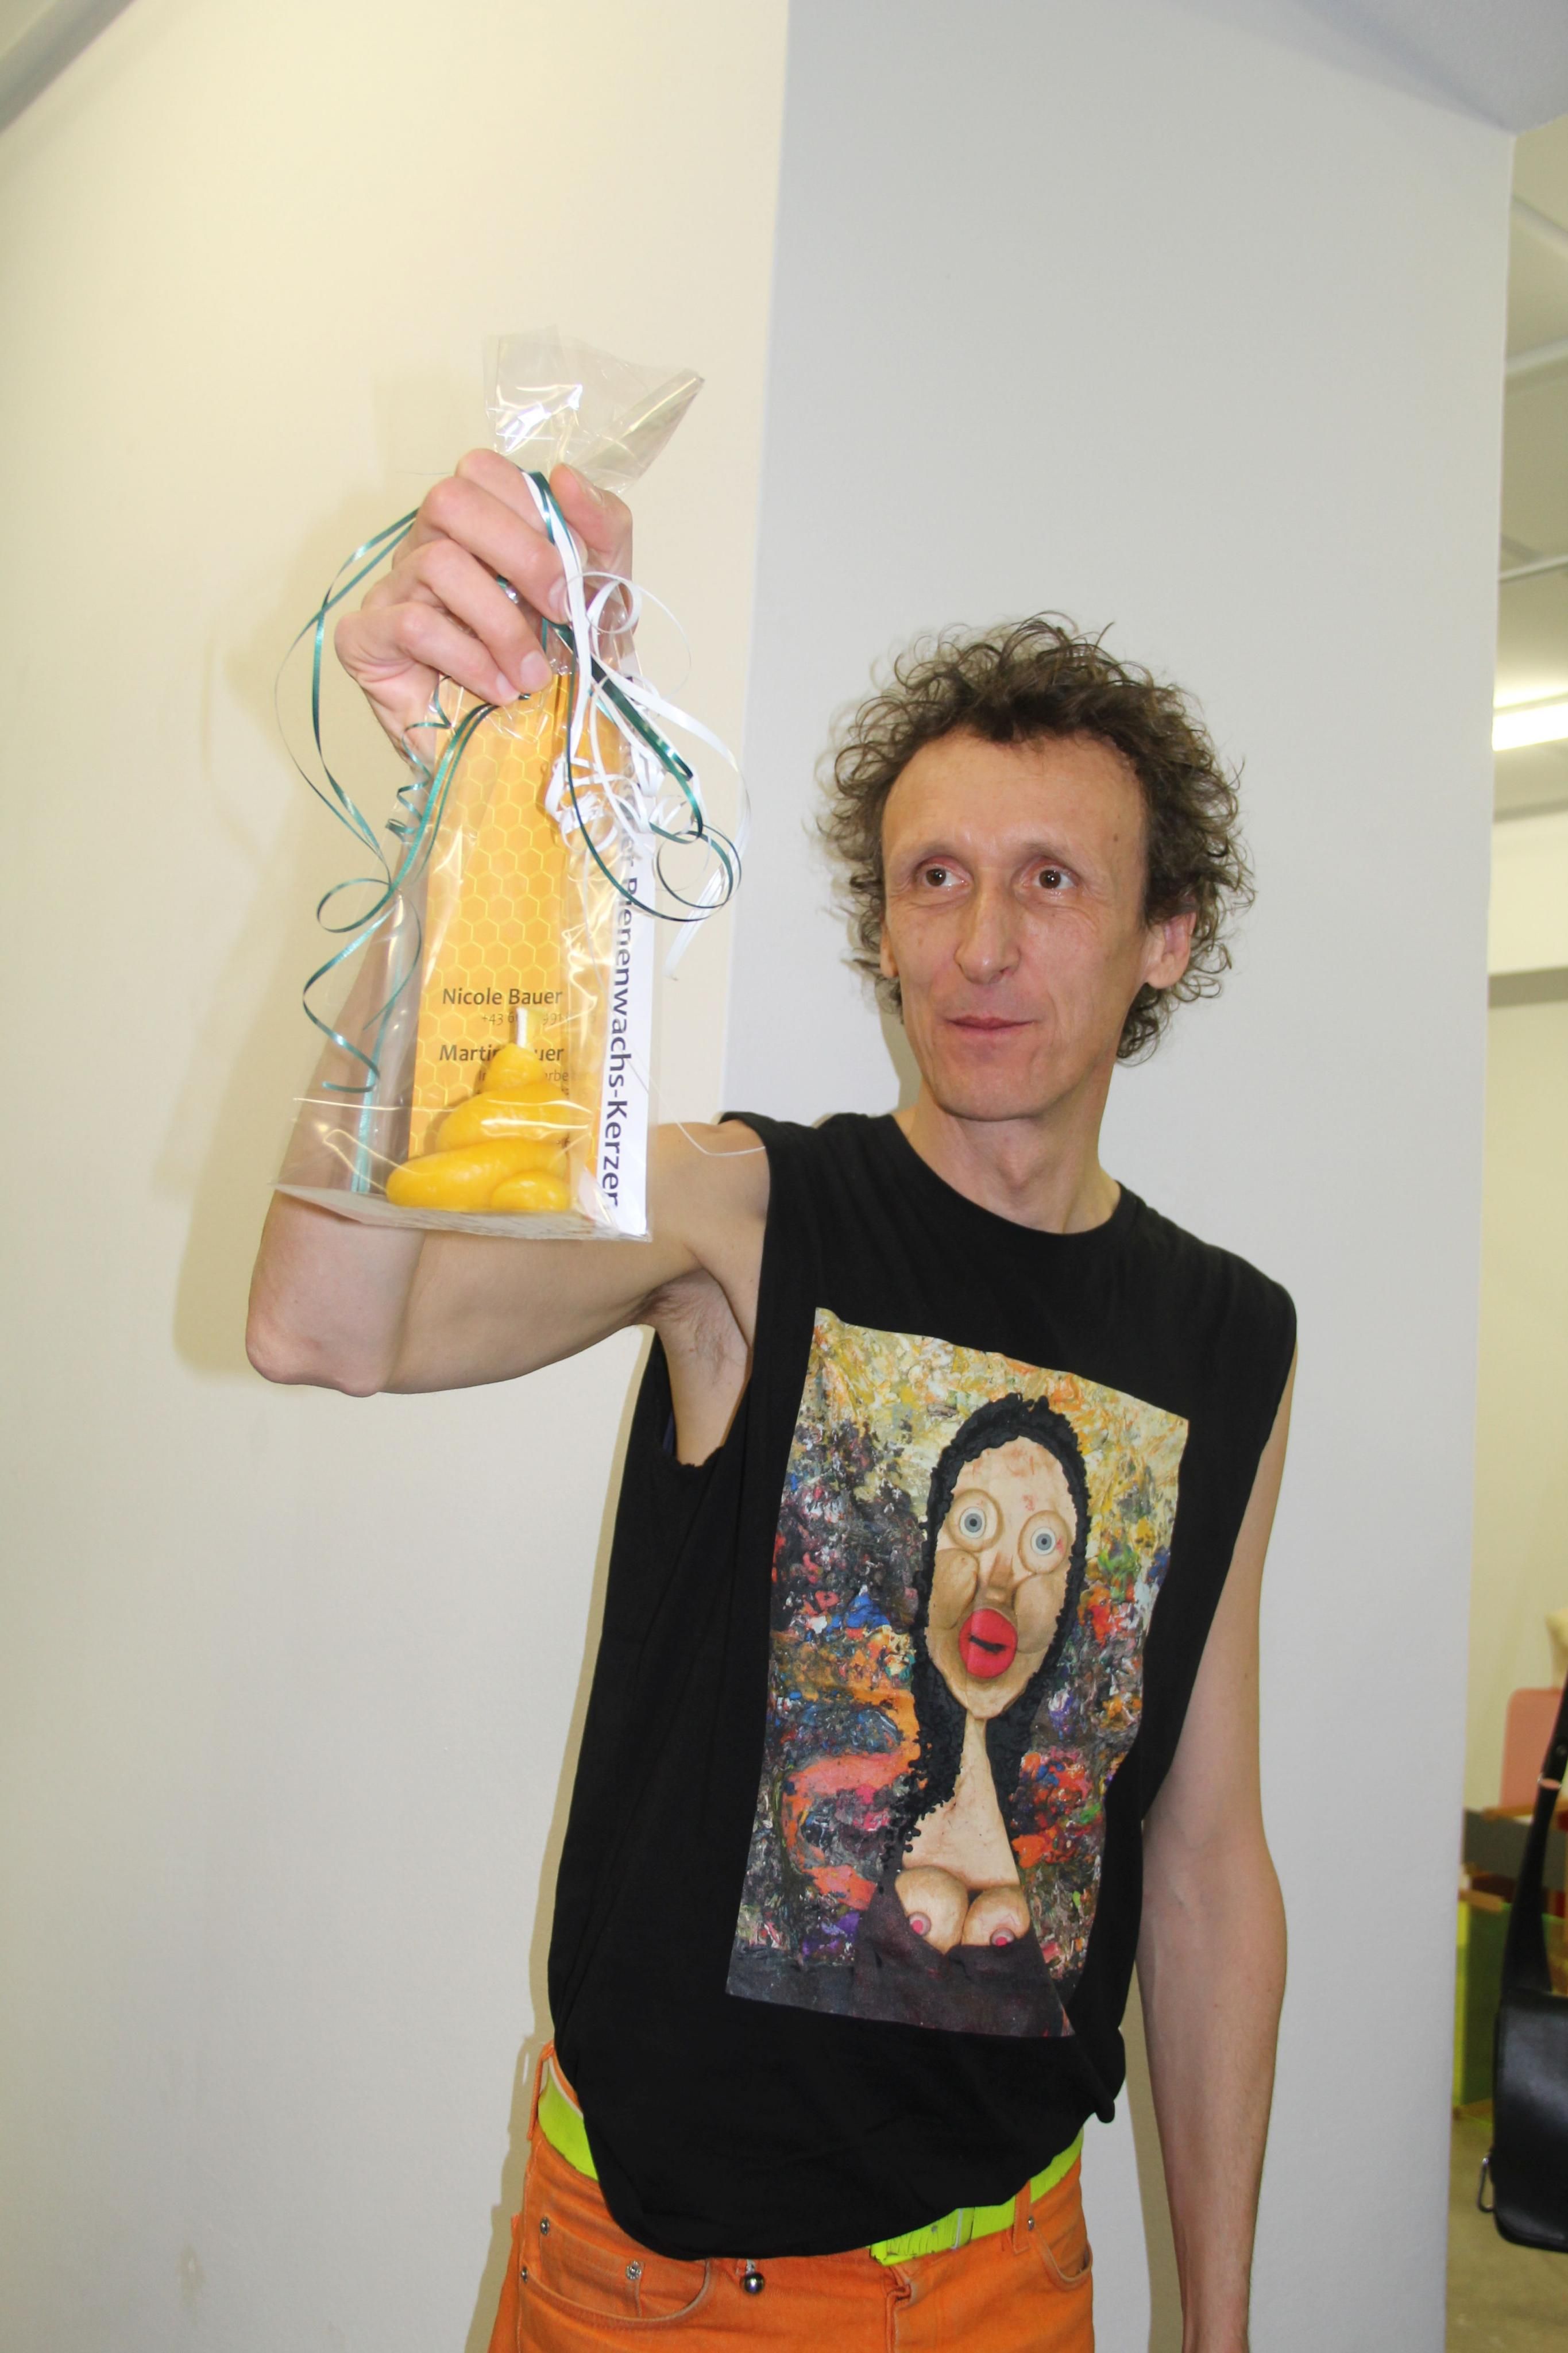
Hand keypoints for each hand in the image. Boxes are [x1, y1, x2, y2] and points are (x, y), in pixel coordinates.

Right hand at [335, 453, 632, 747]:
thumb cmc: (561, 674)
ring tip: (532, 676)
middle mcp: (426, 548)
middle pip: (449, 499)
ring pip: (436, 563)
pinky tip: (497, 691)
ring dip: (500, 623)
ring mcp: (391, 592)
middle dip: (519, 555)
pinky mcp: (366, 642)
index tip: (571, 574)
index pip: (482, 471)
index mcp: (476, 529)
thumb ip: (602, 532)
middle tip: (559, 613)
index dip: (530, 511)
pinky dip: (467, 658)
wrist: (534, 757)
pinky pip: (410, 623)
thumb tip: (568, 477)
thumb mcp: (602, 599)